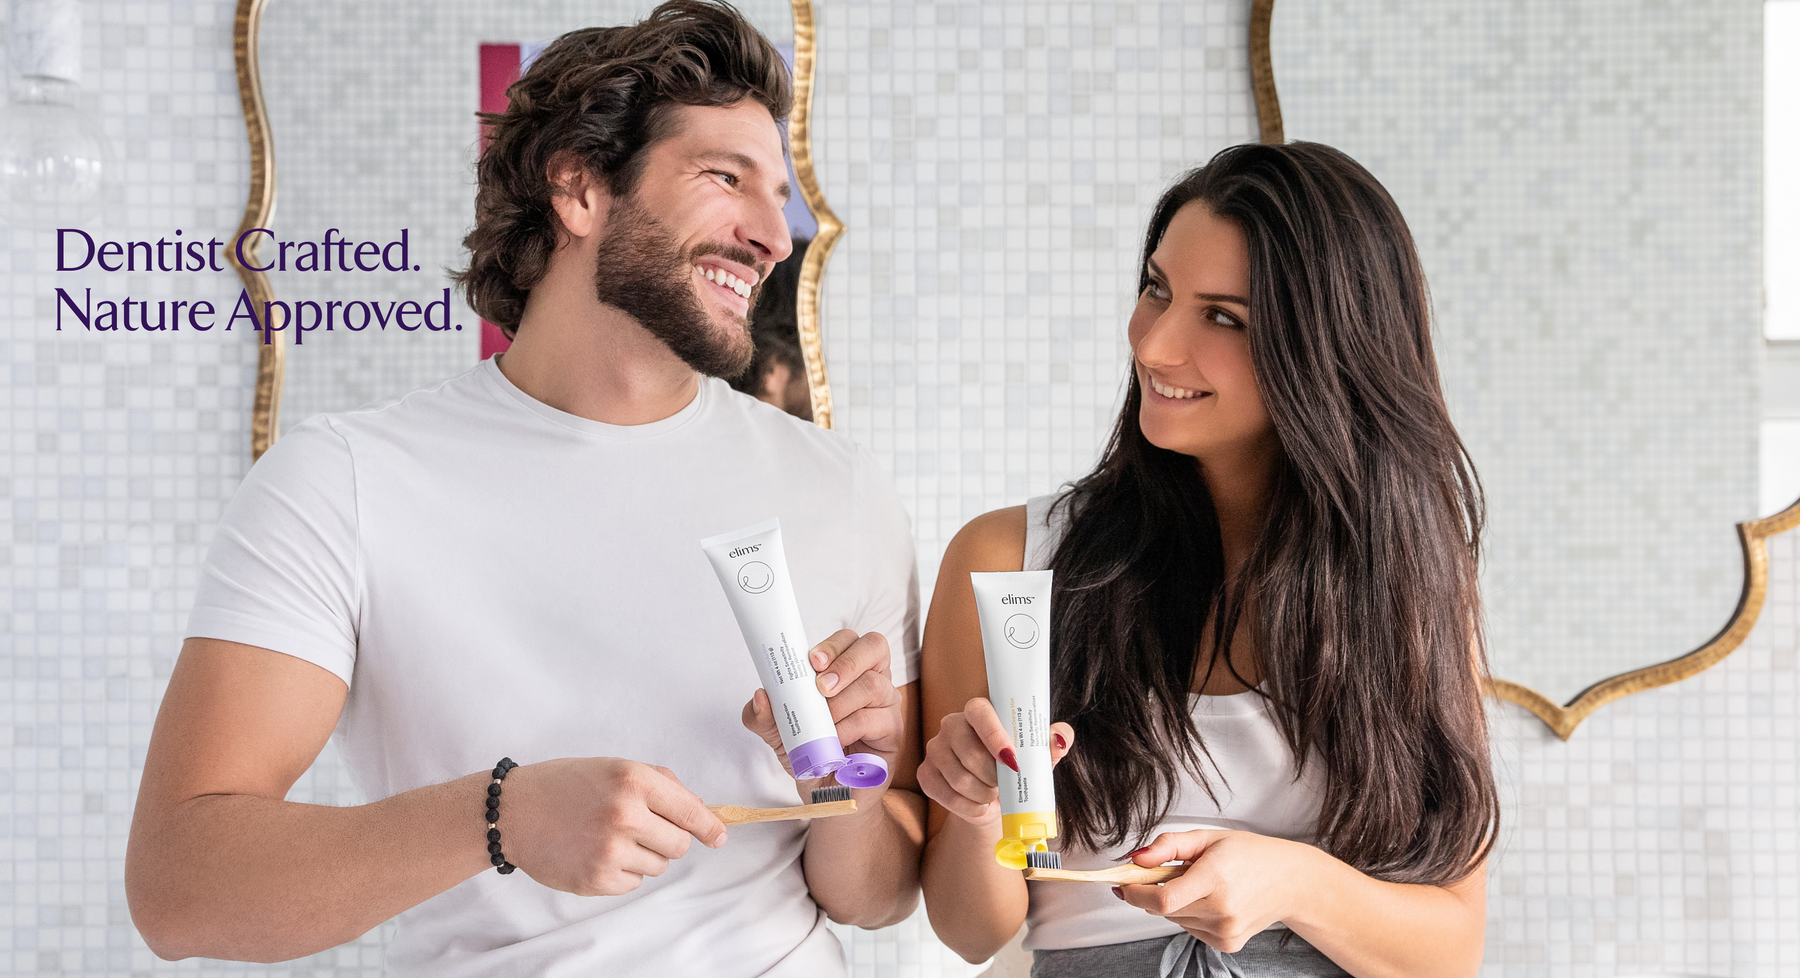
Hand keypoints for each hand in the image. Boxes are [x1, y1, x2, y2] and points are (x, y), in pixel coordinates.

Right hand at [502, 757, 726, 896]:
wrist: (513, 812)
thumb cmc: (564, 786)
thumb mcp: (613, 768)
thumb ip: (659, 784)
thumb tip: (700, 809)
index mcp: (633, 781)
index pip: (690, 811)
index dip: (710, 827)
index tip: (720, 837)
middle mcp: (625, 814)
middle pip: (680, 844)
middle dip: (668, 839)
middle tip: (639, 828)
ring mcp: (611, 850)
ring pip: (659, 865)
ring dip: (643, 855)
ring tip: (609, 838)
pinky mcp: (597, 879)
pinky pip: (634, 883)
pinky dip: (622, 872)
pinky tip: (596, 853)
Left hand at [742, 629, 903, 786]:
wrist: (827, 795)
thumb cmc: (811, 756)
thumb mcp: (779, 734)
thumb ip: (764, 715)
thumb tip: (760, 695)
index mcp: (848, 672)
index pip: (850, 640)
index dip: (834, 644)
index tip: (812, 661)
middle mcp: (872, 681)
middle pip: (875, 647)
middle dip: (845, 663)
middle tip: (821, 687)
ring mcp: (886, 706)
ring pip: (873, 685)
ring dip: (841, 702)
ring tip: (823, 722)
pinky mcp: (892, 733)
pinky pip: (873, 719)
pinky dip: (847, 728)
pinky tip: (833, 740)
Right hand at [917, 696, 1074, 825]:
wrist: (993, 799)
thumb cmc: (1015, 769)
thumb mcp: (1037, 756)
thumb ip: (1052, 743)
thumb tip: (1060, 738)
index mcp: (978, 711)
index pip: (978, 710)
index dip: (993, 733)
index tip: (1012, 759)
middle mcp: (951, 725)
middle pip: (969, 751)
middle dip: (993, 776)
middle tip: (1006, 785)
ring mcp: (935, 749)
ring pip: (959, 778)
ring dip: (983, 794)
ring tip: (994, 795)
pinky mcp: (926, 775)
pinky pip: (947, 795)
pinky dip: (969, 808)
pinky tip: (980, 806)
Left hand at [1115, 830, 1314, 951]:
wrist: (1289, 881)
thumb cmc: (1249, 855)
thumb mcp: (1207, 838)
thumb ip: (1168, 846)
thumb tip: (1136, 859)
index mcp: (1216, 877)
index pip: (1163, 898)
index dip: (1136, 893)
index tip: (1124, 883)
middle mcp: (1222, 909)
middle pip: (1164, 909)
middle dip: (1152, 892)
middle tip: (1167, 873)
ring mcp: (1226, 930)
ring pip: (1175, 920)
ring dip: (1174, 903)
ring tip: (1199, 884)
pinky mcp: (1228, 944)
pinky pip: (1191, 929)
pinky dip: (1190, 915)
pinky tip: (1211, 900)